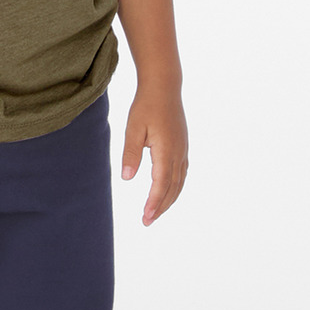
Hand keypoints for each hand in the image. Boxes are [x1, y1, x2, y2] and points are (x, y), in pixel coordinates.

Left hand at [119, 88, 187, 224]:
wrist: (164, 87)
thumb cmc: (146, 106)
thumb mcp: (133, 129)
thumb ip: (130, 154)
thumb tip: (127, 178)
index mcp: (166, 151)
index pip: (160, 185)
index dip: (154, 203)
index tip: (145, 218)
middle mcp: (178, 153)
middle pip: (172, 188)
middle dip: (161, 207)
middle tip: (148, 221)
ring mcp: (183, 150)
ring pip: (179, 182)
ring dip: (169, 199)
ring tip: (156, 212)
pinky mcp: (182, 146)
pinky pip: (182, 173)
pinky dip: (175, 187)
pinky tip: (168, 191)